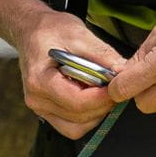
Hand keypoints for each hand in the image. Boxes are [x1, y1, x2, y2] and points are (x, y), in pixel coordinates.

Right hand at [13, 9, 128, 139]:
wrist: (32, 30)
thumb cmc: (50, 29)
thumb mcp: (78, 34)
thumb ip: (101, 54)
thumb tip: (123, 71)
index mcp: (39, 80)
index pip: (76, 102)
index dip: (102, 98)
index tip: (117, 86)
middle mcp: (37, 99)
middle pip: (79, 117)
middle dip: (102, 104)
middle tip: (115, 86)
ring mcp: (41, 108)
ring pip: (76, 127)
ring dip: (96, 112)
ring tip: (102, 90)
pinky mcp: (48, 111)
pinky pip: (72, 125)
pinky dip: (87, 115)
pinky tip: (92, 96)